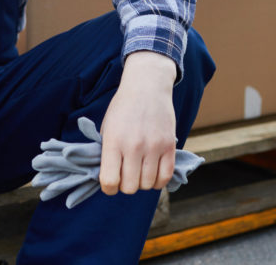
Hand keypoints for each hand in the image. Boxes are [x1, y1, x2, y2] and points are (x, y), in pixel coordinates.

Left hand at [99, 51, 177, 194]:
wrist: (147, 86)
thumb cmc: (123, 107)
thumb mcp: (107, 127)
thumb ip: (106, 152)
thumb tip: (106, 177)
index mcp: (113, 141)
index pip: (109, 180)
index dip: (108, 188)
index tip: (110, 183)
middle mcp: (134, 146)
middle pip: (130, 187)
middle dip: (125, 185)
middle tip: (125, 175)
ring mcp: (154, 146)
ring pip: (148, 185)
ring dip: (142, 182)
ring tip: (139, 171)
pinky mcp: (169, 146)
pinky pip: (165, 177)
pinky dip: (158, 181)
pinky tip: (152, 172)